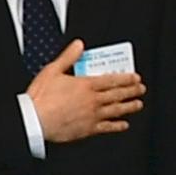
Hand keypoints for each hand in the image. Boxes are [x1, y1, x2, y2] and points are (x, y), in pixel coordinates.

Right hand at [26, 40, 146, 141]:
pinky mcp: (88, 129)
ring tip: (138, 104)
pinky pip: (108, 127)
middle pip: (118, 94)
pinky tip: (124, 124)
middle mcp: (93, 100)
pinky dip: (118, 126)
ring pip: (117, 110)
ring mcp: (92, 115)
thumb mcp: (52, 70)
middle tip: (141, 89)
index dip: (126, 78)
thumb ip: (68, 57)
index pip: (112, 80)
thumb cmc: (41, 98)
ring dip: (129, 106)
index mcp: (86, 85)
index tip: (135, 77)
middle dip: (132, 91)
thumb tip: (79, 45)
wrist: (35, 121)